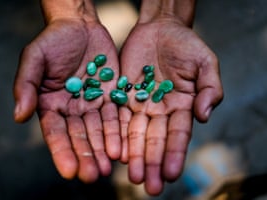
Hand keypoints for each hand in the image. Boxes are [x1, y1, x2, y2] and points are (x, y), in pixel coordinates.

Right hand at [13, 19, 120, 182]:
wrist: (80, 26)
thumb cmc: (53, 41)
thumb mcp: (34, 58)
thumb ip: (26, 85)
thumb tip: (19, 116)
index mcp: (51, 105)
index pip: (55, 133)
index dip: (62, 152)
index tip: (69, 172)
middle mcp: (72, 110)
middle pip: (79, 137)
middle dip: (86, 156)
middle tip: (93, 176)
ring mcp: (93, 104)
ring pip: (99, 131)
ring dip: (103, 150)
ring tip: (109, 168)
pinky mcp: (112, 97)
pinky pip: (116, 117)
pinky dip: (119, 133)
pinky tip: (123, 148)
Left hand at [119, 18, 222, 194]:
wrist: (160, 28)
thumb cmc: (186, 45)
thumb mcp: (205, 63)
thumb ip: (209, 89)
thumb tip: (203, 117)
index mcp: (183, 106)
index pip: (179, 135)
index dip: (175, 154)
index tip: (171, 174)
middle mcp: (161, 110)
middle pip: (156, 140)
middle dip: (152, 163)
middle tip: (149, 186)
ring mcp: (141, 104)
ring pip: (137, 134)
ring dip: (135, 156)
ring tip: (132, 176)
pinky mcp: (123, 96)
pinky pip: (120, 118)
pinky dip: (119, 136)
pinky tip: (117, 153)